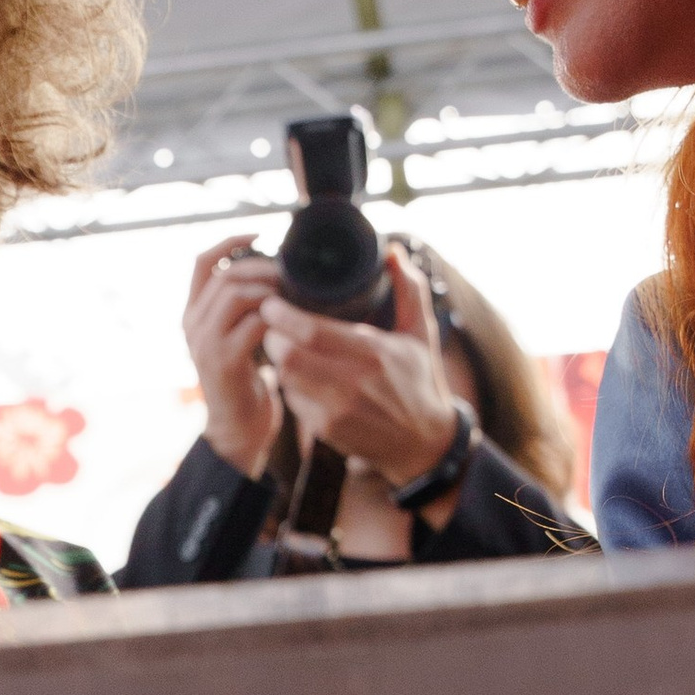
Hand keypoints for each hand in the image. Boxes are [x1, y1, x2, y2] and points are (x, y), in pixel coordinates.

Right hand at [183, 237, 286, 473]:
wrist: (236, 430)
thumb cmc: (245, 382)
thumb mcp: (236, 338)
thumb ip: (244, 309)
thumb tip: (275, 273)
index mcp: (192, 314)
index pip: (202, 262)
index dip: (229, 240)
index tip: (260, 231)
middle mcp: (192, 325)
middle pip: (225, 275)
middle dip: (262, 266)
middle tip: (291, 272)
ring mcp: (205, 343)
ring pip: (236, 295)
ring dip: (271, 290)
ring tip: (293, 295)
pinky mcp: (224, 362)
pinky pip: (253, 324)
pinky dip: (277, 318)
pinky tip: (293, 321)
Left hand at [259, 250, 461, 491]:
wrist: (423, 444)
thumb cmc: (420, 381)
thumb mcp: (421, 333)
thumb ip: (409, 289)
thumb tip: (392, 251)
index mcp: (376, 353)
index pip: (312, 332)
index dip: (282, 315)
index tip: (272, 302)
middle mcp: (355, 384)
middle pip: (288, 355)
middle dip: (272, 335)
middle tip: (273, 323)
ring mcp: (338, 411)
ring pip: (285, 377)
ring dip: (277, 358)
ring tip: (284, 344)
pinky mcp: (326, 430)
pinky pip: (292, 399)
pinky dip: (289, 384)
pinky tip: (300, 375)